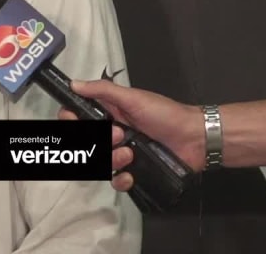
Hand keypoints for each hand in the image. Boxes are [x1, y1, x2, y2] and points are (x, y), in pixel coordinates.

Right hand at [56, 79, 206, 192]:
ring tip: (131, 154)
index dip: (70, 121)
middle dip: (96, 143)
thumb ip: (103, 91)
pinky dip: (121, 180)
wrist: (195, 138)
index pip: (77, 117)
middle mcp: (112, 134)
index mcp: (109, 113)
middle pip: (85, 143)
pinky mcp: (134, 171)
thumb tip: (73, 84)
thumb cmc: (164, 114)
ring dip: (112, 159)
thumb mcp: (133, 98)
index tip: (73, 122)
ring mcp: (122, 154)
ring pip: (100, 163)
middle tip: (118, 136)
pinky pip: (116, 180)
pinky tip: (130, 174)